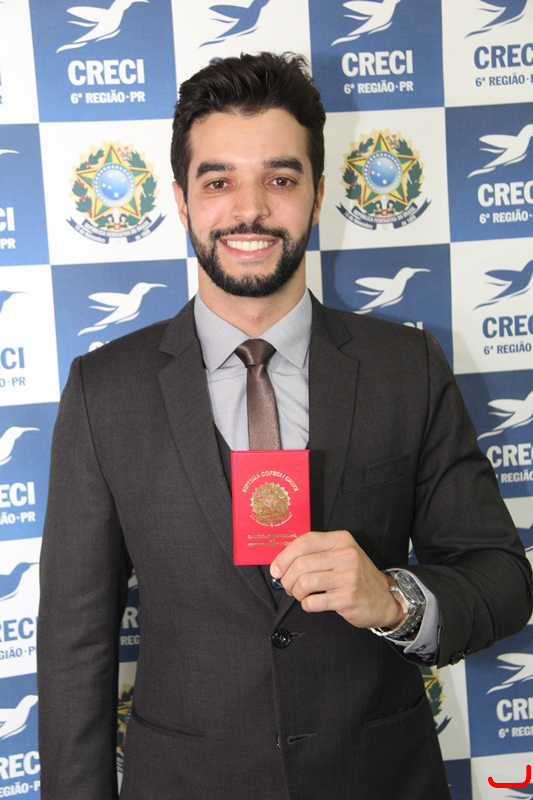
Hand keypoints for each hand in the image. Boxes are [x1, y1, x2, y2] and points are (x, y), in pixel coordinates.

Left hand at [270, 530, 405, 628]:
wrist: (385, 598)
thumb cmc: (356, 576)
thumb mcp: (341, 554)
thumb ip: (316, 552)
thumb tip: (281, 561)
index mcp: (341, 540)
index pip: (304, 542)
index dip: (284, 556)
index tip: (276, 569)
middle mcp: (346, 555)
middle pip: (301, 564)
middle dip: (287, 578)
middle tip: (288, 586)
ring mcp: (348, 577)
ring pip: (304, 582)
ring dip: (296, 592)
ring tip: (300, 595)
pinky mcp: (348, 598)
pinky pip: (313, 602)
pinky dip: (306, 604)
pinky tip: (312, 603)